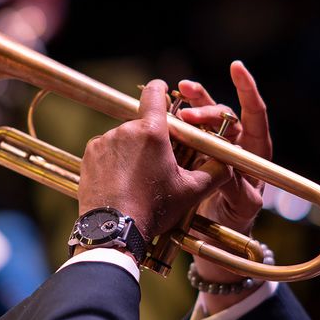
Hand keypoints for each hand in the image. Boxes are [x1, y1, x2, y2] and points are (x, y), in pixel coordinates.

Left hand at [78, 79, 230, 238]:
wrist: (114, 230)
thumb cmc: (154, 209)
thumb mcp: (191, 192)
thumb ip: (215, 172)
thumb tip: (230, 162)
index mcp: (152, 132)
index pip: (155, 92)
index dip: (161, 89)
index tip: (165, 91)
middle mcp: (125, 129)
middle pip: (142, 124)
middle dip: (151, 138)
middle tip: (159, 163)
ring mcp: (104, 141)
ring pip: (124, 138)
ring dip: (132, 151)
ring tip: (138, 179)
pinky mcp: (89, 155)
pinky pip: (106, 150)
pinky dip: (114, 161)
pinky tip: (121, 181)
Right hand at [177, 61, 273, 304]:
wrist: (215, 242)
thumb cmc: (235, 223)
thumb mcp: (242, 208)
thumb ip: (237, 188)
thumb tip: (226, 167)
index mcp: (254, 154)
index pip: (255, 115)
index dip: (248, 90)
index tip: (236, 69)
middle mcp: (235, 145)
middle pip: (224, 115)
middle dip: (206, 108)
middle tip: (186, 115)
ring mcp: (213, 149)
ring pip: (203, 118)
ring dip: (191, 104)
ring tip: (177, 93)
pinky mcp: (193, 155)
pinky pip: (186, 133)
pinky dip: (176, 120)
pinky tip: (164, 113)